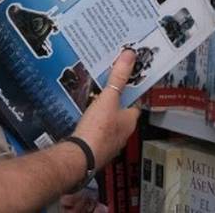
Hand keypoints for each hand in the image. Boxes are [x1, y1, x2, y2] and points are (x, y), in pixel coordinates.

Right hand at [71, 49, 140, 167]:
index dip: (131, 91)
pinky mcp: (95, 148)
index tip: (125, 81)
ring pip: (108, 124)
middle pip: (121, 113)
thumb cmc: (97, 129)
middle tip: (106, 88)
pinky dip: (92, 125)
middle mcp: (122, 134)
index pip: (135, 103)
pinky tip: (83, 119)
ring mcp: (109, 143)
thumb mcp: (108, 98)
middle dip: (114, 102)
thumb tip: (130, 56)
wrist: (79, 157)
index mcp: (130, 121)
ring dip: (103, 114)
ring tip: (93, 100)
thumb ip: (118, 77)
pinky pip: (96, 133)